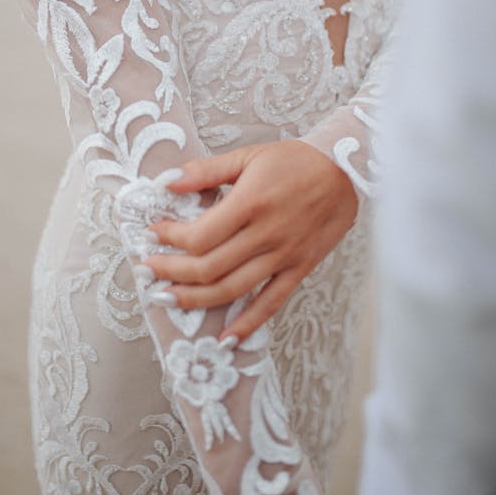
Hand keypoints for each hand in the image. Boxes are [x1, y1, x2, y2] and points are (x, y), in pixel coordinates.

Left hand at [142, 140, 358, 344]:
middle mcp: (265, 235)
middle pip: (209, 268)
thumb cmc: (295, 160)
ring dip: (195, 299)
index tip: (153, 234)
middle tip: (148, 270)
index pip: (199, 236)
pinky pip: (271, 303)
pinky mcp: (299, 269)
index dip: (170, 239)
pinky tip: (225, 339)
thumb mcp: (248, 155)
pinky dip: (248, 325)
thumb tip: (165, 181)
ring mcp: (283, 256)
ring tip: (167, 299)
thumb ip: (206, 170)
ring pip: (232, 290)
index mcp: (250, 203)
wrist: (347, 171)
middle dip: (171, 272)